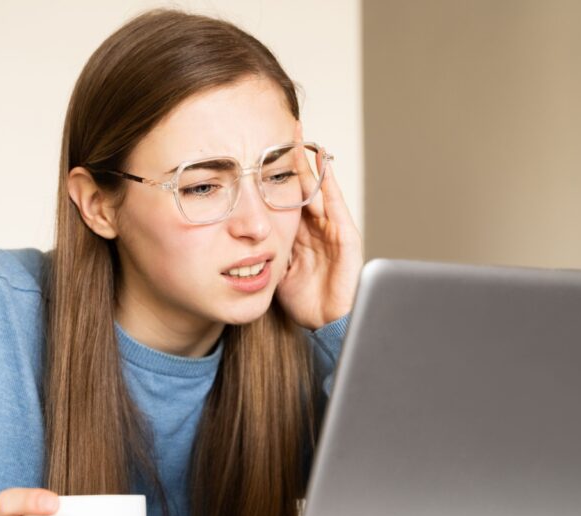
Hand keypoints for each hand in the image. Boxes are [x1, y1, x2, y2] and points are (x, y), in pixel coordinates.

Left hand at [275, 121, 363, 330]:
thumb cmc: (300, 299)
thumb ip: (260, 247)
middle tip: (284, 127)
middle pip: (302, 184)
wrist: (324, 322)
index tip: (261, 144)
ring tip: (300, 137)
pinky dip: (329, 184)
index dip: (274, 170)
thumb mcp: (273, 267)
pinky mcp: (347, 238)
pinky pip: (337, 205)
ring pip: (318, 189)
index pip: (285, 193)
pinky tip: (322, 164)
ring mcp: (332, 229)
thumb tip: (233, 235)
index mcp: (297, 231)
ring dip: (310, 164)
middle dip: (294, 157)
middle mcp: (315, 225)